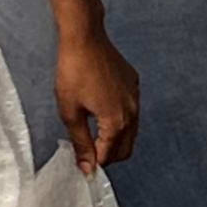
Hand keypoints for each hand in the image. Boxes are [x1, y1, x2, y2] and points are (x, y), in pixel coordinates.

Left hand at [55, 26, 140, 172]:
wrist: (84, 38)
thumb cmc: (73, 71)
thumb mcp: (70, 111)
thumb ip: (81, 143)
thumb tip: (87, 168)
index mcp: (116, 121)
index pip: (109, 155)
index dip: (95, 163)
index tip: (82, 164)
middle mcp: (132, 112)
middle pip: (125, 148)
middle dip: (108, 155)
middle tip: (88, 152)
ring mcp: (135, 97)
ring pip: (131, 131)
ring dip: (115, 139)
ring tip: (93, 134)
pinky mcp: (134, 85)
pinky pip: (131, 112)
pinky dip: (120, 120)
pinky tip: (101, 112)